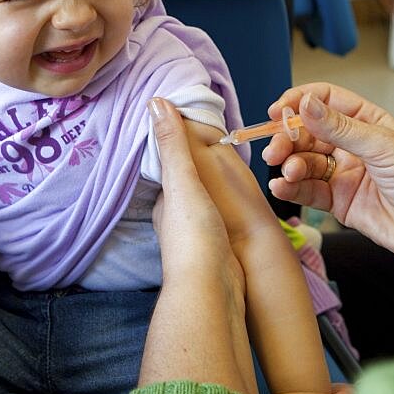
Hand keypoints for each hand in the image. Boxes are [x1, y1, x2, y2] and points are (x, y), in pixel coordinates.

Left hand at [141, 98, 254, 393]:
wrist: (212, 292)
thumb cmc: (195, 237)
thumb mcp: (183, 182)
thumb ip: (173, 144)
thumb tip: (155, 101)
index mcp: (166, 200)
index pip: (171, 164)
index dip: (182, 144)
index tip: (197, 123)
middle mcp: (175, 220)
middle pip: (187, 186)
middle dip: (198, 168)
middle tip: (219, 142)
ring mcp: (196, 239)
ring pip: (203, 205)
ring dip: (212, 189)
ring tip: (230, 169)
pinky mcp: (217, 253)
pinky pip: (220, 221)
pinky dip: (226, 208)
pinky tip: (238, 207)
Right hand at [264, 83, 393, 264]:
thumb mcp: (382, 145)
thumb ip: (339, 128)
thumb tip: (305, 104)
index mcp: (367, 121)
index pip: (325, 101)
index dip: (299, 102)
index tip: (278, 110)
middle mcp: (352, 144)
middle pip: (308, 133)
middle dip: (288, 138)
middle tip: (275, 149)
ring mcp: (344, 173)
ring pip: (305, 162)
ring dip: (290, 164)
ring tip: (286, 171)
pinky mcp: (338, 201)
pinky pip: (307, 190)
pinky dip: (291, 187)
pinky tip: (282, 186)